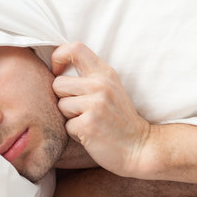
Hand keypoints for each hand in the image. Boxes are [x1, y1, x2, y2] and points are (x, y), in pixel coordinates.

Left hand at [51, 42, 150, 176]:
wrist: (140, 147)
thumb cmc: (119, 119)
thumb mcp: (111, 88)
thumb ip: (90, 76)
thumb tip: (57, 69)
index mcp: (105, 73)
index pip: (75, 48)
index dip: (59, 56)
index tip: (58, 71)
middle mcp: (101, 85)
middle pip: (58, 83)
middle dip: (64, 99)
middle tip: (83, 110)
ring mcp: (95, 105)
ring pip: (60, 105)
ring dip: (70, 117)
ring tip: (89, 121)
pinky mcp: (88, 124)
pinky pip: (66, 126)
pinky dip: (76, 133)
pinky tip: (92, 134)